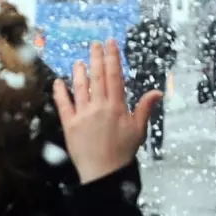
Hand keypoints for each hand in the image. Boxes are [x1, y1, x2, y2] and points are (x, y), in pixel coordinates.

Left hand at [54, 39, 162, 183]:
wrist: (104, 171)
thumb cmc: (122, 151)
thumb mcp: (138, 129)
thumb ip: (144, 108)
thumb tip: (157, 92)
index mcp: (117, 106)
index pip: (114, 76)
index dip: (112, 58)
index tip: (111, 44)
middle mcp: (99, 107)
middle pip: (97, 77)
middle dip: (96, 58)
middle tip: (94, 44)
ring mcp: (83, 115)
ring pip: (80, 88)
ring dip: (79, 73)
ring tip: (78, 61)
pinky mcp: (70, 125)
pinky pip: (64, 105)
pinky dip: (60, 93)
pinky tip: (58, 82)